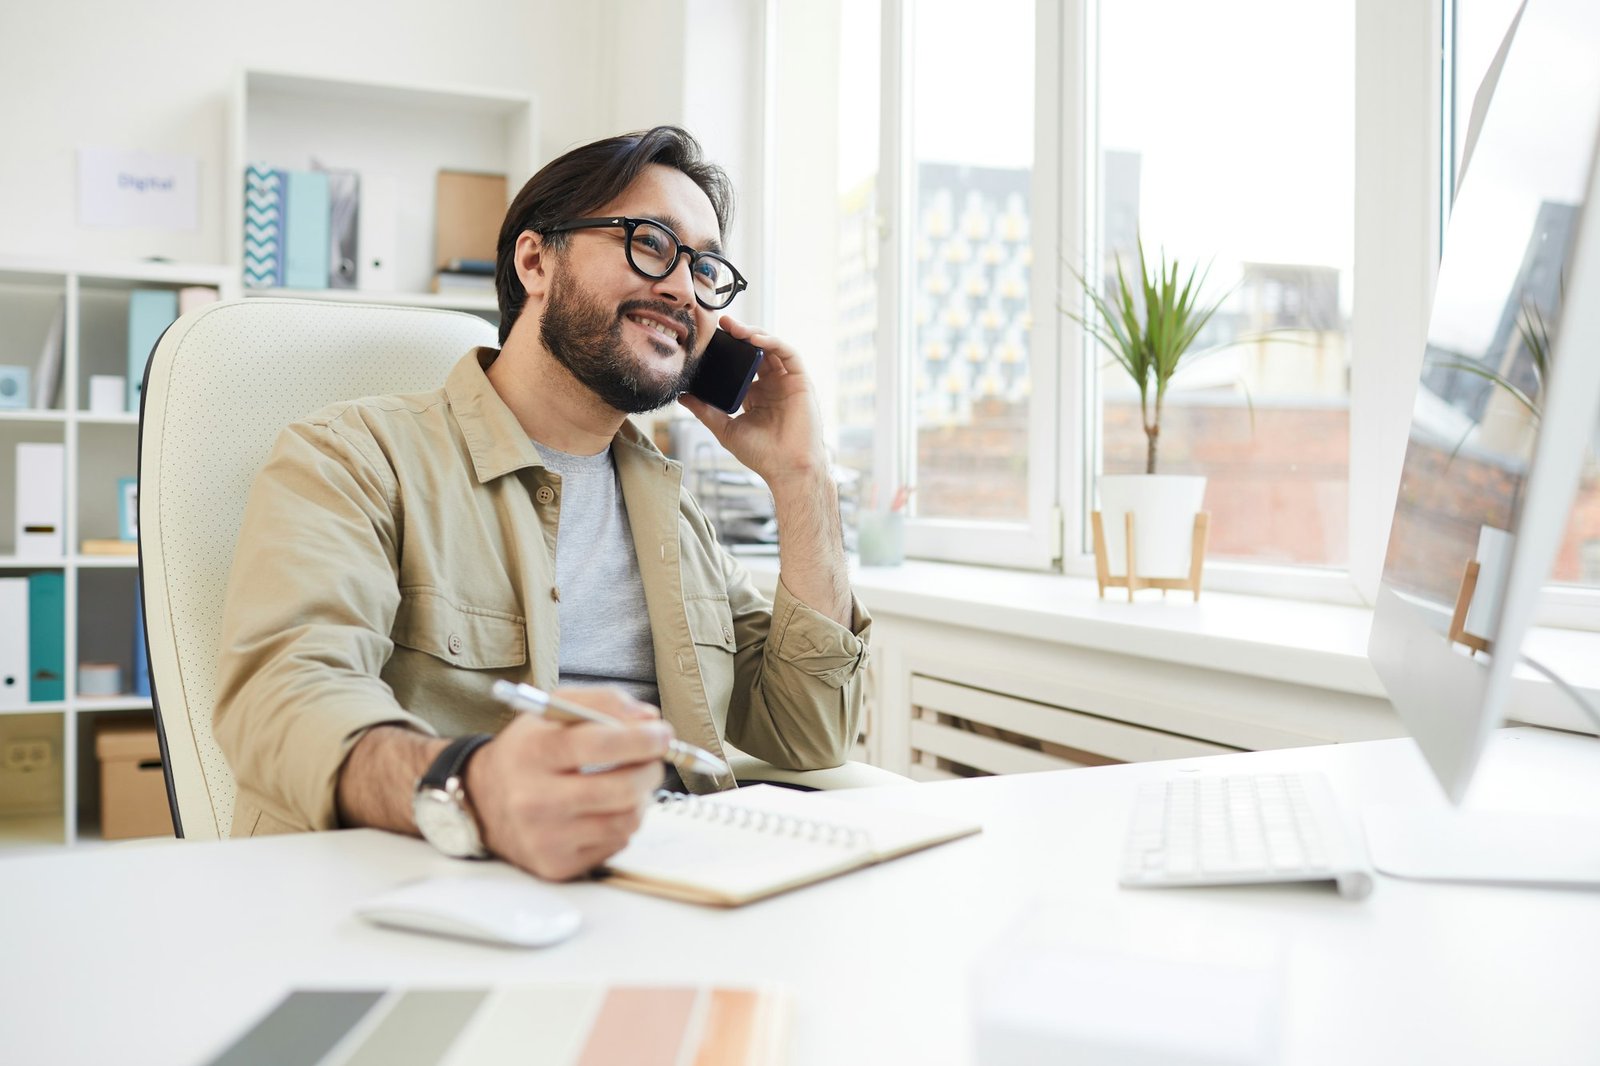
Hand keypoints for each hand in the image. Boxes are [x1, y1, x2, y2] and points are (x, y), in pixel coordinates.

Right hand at [464, 686, 670, 879]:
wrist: (481, 801)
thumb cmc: (528, 750)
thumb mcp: (554, 710)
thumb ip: (603, 702)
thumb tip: (649, 719)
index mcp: (533, 752)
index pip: (599, 745)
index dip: (641, 739)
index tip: (662, 734)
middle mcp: (534, 799)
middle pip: (620, 789)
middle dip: (651, 771)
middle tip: (654, 760)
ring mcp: (545, 837)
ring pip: (626, 820)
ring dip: (640, 798)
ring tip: (629, 783)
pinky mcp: (556, 865)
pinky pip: (615, 844)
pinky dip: (621, 823)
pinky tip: (605, 809)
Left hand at [678, 316, 829, 490]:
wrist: (786, 469)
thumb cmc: (761, 454)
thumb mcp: (725, 428)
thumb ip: (704, 411)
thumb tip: (682, 396)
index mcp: (756, 395)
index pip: (741, 365)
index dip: (728, 350)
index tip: (710, 339)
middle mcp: (772, 385)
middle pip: (756, 351)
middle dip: (740, 335)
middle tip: (721, 324)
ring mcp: (787, 382)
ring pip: (772, 347)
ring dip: (754, 333)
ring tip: (735, 328)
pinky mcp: (801, 381)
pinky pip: (788, 353)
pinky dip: (772, 342)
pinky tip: (754, 338)